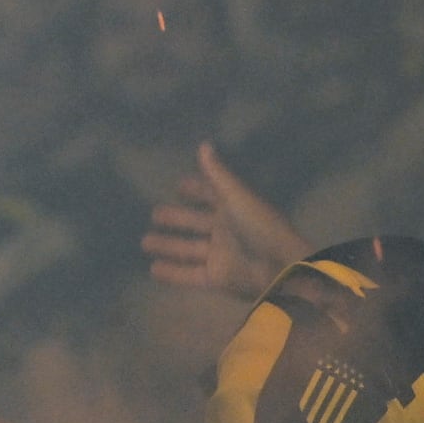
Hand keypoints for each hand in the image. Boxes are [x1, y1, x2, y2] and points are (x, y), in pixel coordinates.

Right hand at [142, 142, 309, 301]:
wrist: (279, 266)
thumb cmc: (259, 226)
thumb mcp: (237, 196)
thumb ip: (218, 174)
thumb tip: (204, 144)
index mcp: (233, 209)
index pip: (210, 196)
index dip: (196, 190)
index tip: (178, 186)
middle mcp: (224, 231)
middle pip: (195, 223)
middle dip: (176, 219)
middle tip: (154, 214)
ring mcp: (220, 255)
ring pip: (188, 249)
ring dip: (168, 246)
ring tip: (144, 242)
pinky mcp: (217, 278)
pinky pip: (190, 275)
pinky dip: (172, 273)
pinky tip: (152, 270)